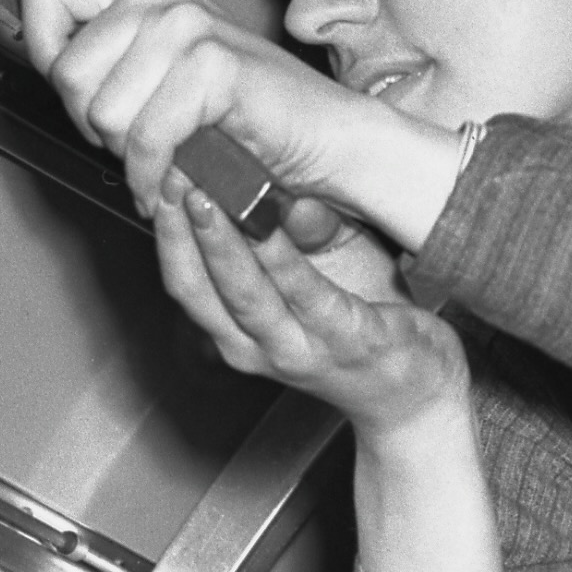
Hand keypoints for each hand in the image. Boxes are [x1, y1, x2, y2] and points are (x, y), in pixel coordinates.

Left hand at [25, 0, 371, 216]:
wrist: (322, 141)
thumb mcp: (152, 81)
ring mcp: (187, 25)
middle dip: (95, 124)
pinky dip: (155, 176)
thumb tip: (43, 62)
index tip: (87, 92)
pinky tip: (177, 176)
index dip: (48, 56)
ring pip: (102, 112)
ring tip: (168, 153)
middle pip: (65, 71)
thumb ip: (99, 62)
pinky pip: (145, 139)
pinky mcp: (212, 65)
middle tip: (140, 138)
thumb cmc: (243, 119)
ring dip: (130, 154)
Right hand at [152, 171, 469, 437]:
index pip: (186, 282)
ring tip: (201, 193)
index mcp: (239, 333)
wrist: (415, 394)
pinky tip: (267, 219)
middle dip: (178, 231)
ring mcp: (299, 350)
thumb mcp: (308, 282)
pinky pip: (305, 294)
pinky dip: (280, 257)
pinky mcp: (344, 341)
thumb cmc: (360, 329)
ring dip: (218, 241)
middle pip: (199, 290)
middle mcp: (256, 349)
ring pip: (243, 294)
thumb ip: (281, 240)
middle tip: (167, 176)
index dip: (165, 234)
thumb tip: (258, 182)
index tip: (156, 182)